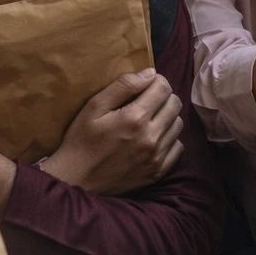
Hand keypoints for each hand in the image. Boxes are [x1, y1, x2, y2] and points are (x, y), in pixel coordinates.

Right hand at [41, 70, 182, 194]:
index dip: (157, 80)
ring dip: (167, 116)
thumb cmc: (81, 140)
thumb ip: (123, 86)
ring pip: (178, 125)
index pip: (164, 88)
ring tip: (150, 119)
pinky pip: (177, 147)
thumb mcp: (94, 107)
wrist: (77, 180)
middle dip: (164, 96)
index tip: (146, 84)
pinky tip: (153, 138)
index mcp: (135, 117)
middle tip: (148, 100)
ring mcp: (156, 156)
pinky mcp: (158, 172)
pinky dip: (169, 139)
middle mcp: (151, 137)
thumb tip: (150, 73)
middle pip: (175, 104)